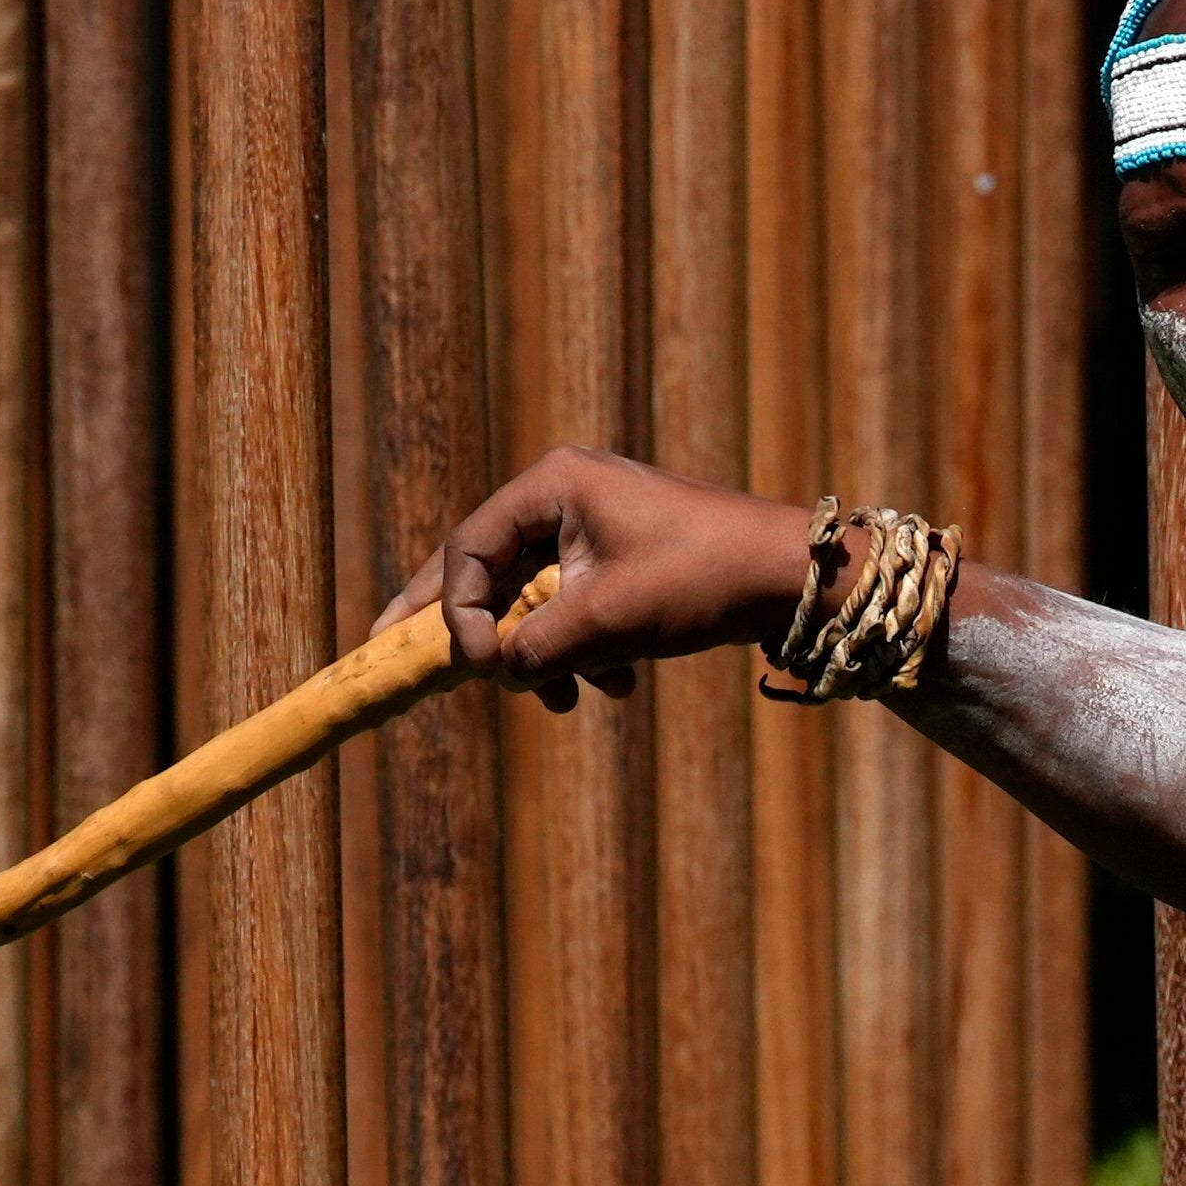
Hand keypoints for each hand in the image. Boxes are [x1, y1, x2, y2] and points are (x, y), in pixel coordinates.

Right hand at [380, 448, 812, 711]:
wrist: (793, 578)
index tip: (469, 665)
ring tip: (566, 700)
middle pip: (488, 567)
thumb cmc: (700, 579)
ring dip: (541, 654)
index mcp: (554, 484)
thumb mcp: (606, 620)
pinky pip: (573, 605)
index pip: (470, 547)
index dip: (452, 610)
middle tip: (393, 656)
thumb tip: (496, 669)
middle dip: (468, 628)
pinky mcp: (621, 556)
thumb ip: (535, 646)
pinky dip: (581, 649)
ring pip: (532, 597)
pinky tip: (615, 684)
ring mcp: (595, 524)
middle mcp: (567, 494)